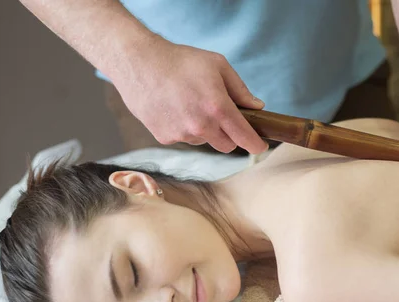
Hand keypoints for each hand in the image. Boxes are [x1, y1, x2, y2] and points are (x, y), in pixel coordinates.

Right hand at [112, 37, 267, 153]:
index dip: (256, 144)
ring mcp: (182, 134)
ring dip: (204, 130)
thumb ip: (240, 90)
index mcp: (218, 108)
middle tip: (220, 115)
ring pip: (204, 141)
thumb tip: (257, 107)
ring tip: (190, 104)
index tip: (260, 145)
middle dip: (229, 134)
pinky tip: (174, 108)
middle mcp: (201, 126)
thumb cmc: (181, 60)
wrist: (138, 62)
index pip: (244, 137)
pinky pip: (183, 139)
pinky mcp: (165, 138)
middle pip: (227, 145)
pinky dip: (183, 128)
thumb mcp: (218, 65)